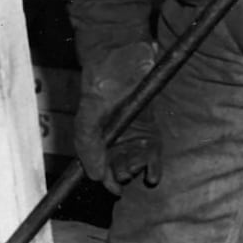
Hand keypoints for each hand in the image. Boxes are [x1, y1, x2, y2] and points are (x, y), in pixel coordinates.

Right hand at [74, 43, 159, 193]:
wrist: (123, 55)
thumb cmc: (102, 81)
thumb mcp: (89, 112)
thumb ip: (88, 143)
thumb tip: (94, 176)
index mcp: (93, 136)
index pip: (96, 166)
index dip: (103, 180)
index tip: (113, 187)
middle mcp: (112, 139)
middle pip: (116, 168)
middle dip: (121, 174)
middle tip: (126, 170)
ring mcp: (131, 134)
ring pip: (134, 164)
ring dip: (136, 171)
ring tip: (138, 167)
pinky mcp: (149, 129)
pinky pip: (152, 155)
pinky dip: (153, 168)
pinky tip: (153, 175)